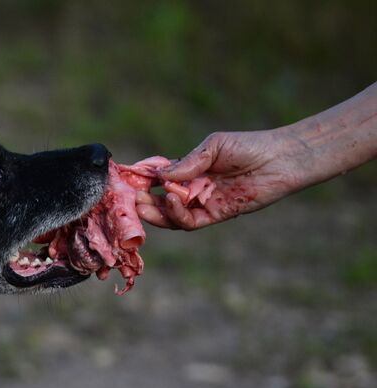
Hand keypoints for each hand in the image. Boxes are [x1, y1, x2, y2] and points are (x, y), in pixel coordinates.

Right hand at [135, 129, 312, 229]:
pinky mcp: (215, 215)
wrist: (280, 160)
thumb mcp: (213, 147)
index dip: (143, 180)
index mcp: (190, 170)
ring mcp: (203, 203)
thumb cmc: (249, 146)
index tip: (127, 180)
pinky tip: (170, 200)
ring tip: (143, 204)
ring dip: (155, 211)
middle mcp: (193, 189)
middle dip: (143, 201)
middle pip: (159, 200)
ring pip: (171, 215)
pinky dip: (176, 215)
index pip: (159, 178)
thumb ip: (187, 163)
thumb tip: (160, 176)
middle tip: (131, 198)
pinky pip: (189, 222)